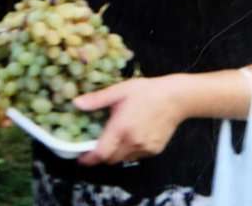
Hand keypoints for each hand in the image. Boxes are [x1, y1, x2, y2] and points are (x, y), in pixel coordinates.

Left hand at [73, 75, 187, 165]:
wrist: (176, 98)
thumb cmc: (145, 91)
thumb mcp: (118, 91)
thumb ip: (96, 100)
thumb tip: (75, 103)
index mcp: (121, 128)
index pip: (101, 153)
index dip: (89, 159)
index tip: (80, 159)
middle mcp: (133, 142)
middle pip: (111, 159)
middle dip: (100, 156)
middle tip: (94, 146)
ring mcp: (145, 148)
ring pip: (123, 159)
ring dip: (114, 154)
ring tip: (113, 139)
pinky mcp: (155, 150)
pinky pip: (136, 156)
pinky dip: (128, 151)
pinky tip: (129, 136)